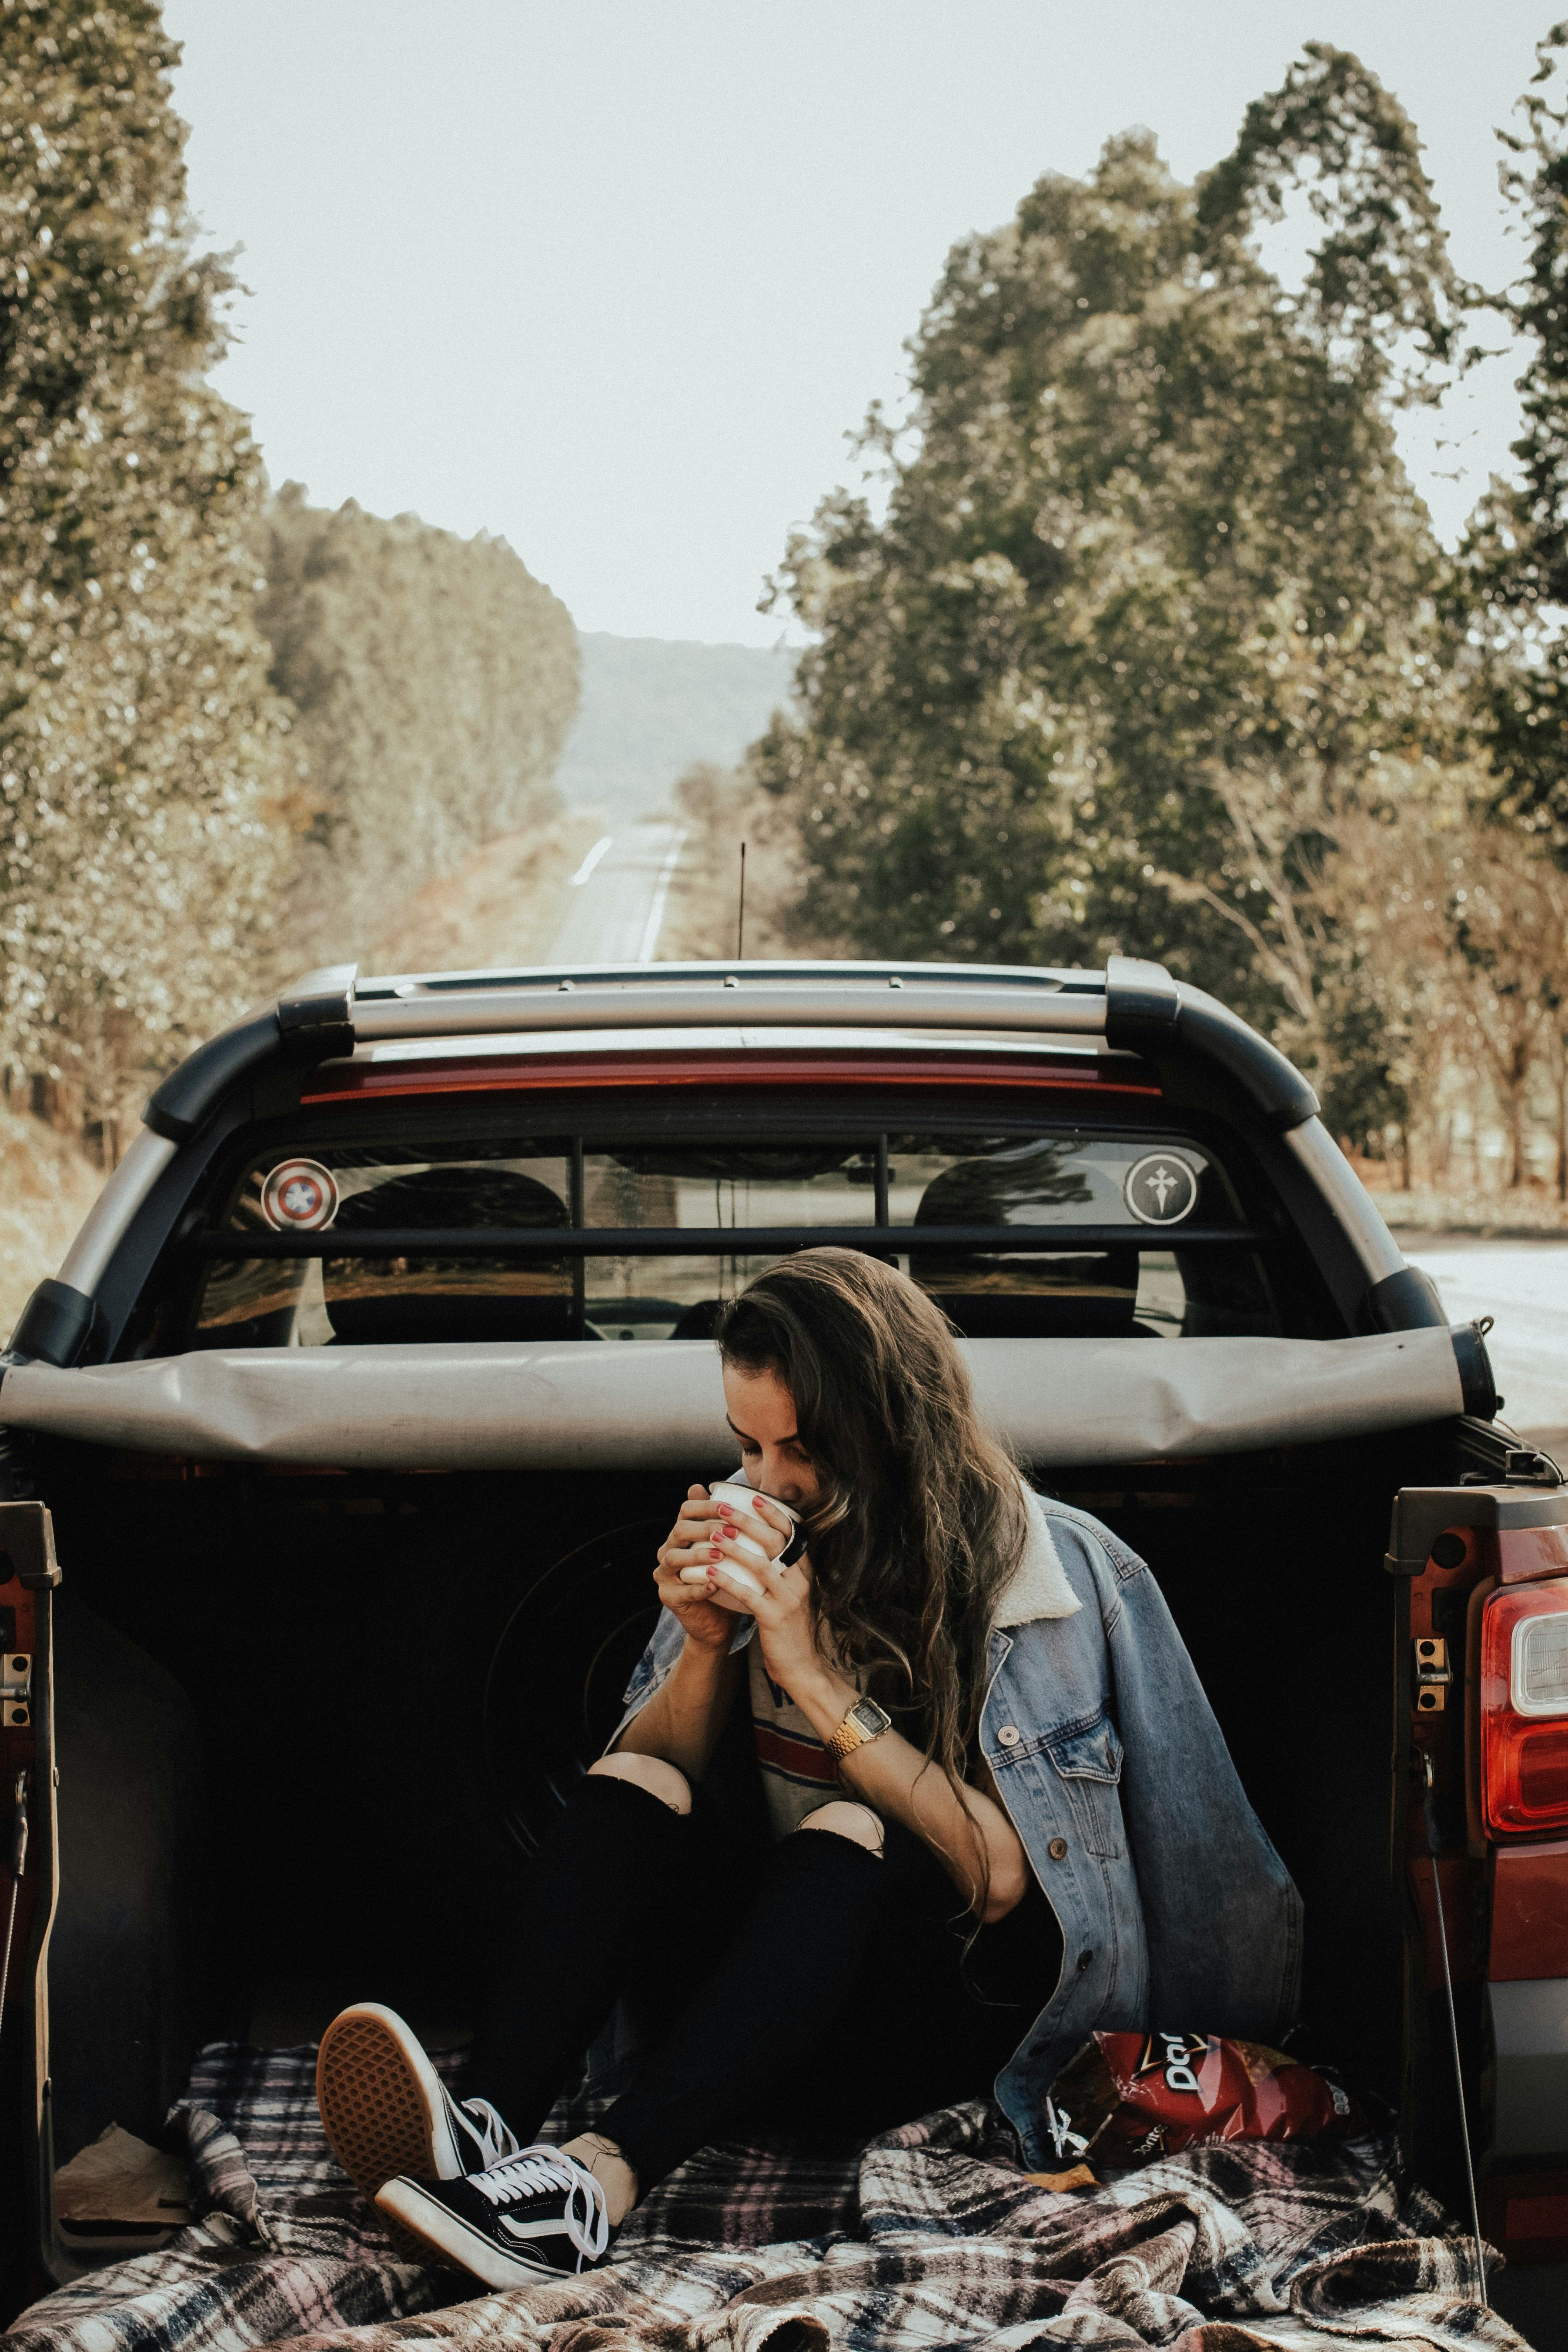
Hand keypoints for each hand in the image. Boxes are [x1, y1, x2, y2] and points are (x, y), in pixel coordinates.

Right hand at [653, 1485, 787, 1652]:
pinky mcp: (668, 1596)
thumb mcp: (733, 1552)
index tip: (731, 1508)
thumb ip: (737, 1527)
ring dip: (697, 1555)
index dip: (706, 1505)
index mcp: (683, 1534)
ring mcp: (665, 1574)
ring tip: (720, 1556)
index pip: (687, 1510)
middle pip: (679, 1530)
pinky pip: (681, 1590)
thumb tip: (754, 1497)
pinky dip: (698, 1587)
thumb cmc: (730, 1580)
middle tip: (732, 1532)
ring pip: (674, 1558)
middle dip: (705, 1528)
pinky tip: (715, 1585)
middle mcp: (668, 1550)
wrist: (719, 1621)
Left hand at [706, 1517, 823, 1698]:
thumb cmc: (789, 1627)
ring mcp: (790, 1599)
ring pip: (761, 1564)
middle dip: (748, 1522)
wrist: (802, 1668)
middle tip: (723, 1509)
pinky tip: (709, 1573)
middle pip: (775, 1542)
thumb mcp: (791, 1593)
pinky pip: (748, 1594)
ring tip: (712, 1535)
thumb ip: (780, 1570)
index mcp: (805, 1571)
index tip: (753, 1498)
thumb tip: (762, 1544)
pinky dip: (727, 1581)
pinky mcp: (775, 1618)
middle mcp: (801, 1580)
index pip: (792, 1534)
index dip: (773, 1514)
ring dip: (734, 1547)